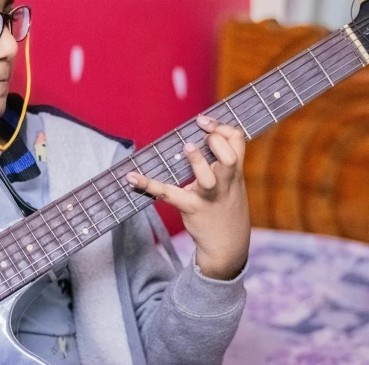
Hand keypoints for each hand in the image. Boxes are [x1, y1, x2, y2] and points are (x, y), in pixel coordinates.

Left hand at [126, 116, 249, 279]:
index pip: (237, 141)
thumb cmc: (226, 207)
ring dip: (198, 161)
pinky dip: (148, 185)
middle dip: (217, 140)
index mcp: (234, 172)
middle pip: (230, 157)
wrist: (228, 246)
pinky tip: (131, 177)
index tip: (204, 121)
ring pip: (208, 178)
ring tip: (187, 147)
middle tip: (202, 132)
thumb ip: (222, 163)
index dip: (222, 127)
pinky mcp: (191, 209)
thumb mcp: (232, 183)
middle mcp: (225, 183)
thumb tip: (200, 137)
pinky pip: (169, 195)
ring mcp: (208, 197)